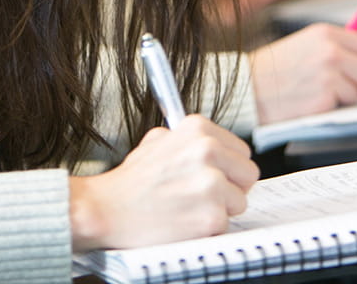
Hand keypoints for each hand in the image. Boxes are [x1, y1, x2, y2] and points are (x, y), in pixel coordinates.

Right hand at [68, 115, 258, 250]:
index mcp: (198, 128)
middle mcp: (207, 150)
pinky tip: (184, 220)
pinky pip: (226, 225)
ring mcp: (211, 183)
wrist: (108, 209)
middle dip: (230, 186)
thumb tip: (215, 143)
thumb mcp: (158, 140)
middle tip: (203, 194)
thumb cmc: (132, 180)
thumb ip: (189, 139)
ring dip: (220, 209)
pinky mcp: (212, 216)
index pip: (241, 150)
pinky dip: (208, 228)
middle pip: (248, 174)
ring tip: (189, 206)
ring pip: (240, 202)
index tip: (216, 173)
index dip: (228, 166)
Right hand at [250, 23, 356, 123]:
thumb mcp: (304, 44)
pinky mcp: (325, 97)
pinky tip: (313, 100)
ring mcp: (329, 74)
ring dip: (346, 97)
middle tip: (350, 88)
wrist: (250, 87)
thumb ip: (335, 47)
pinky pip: (344, 106)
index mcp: (325, 33)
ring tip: (319, 91)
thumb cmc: (275, 68)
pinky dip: (333, 107)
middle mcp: (330, 51)